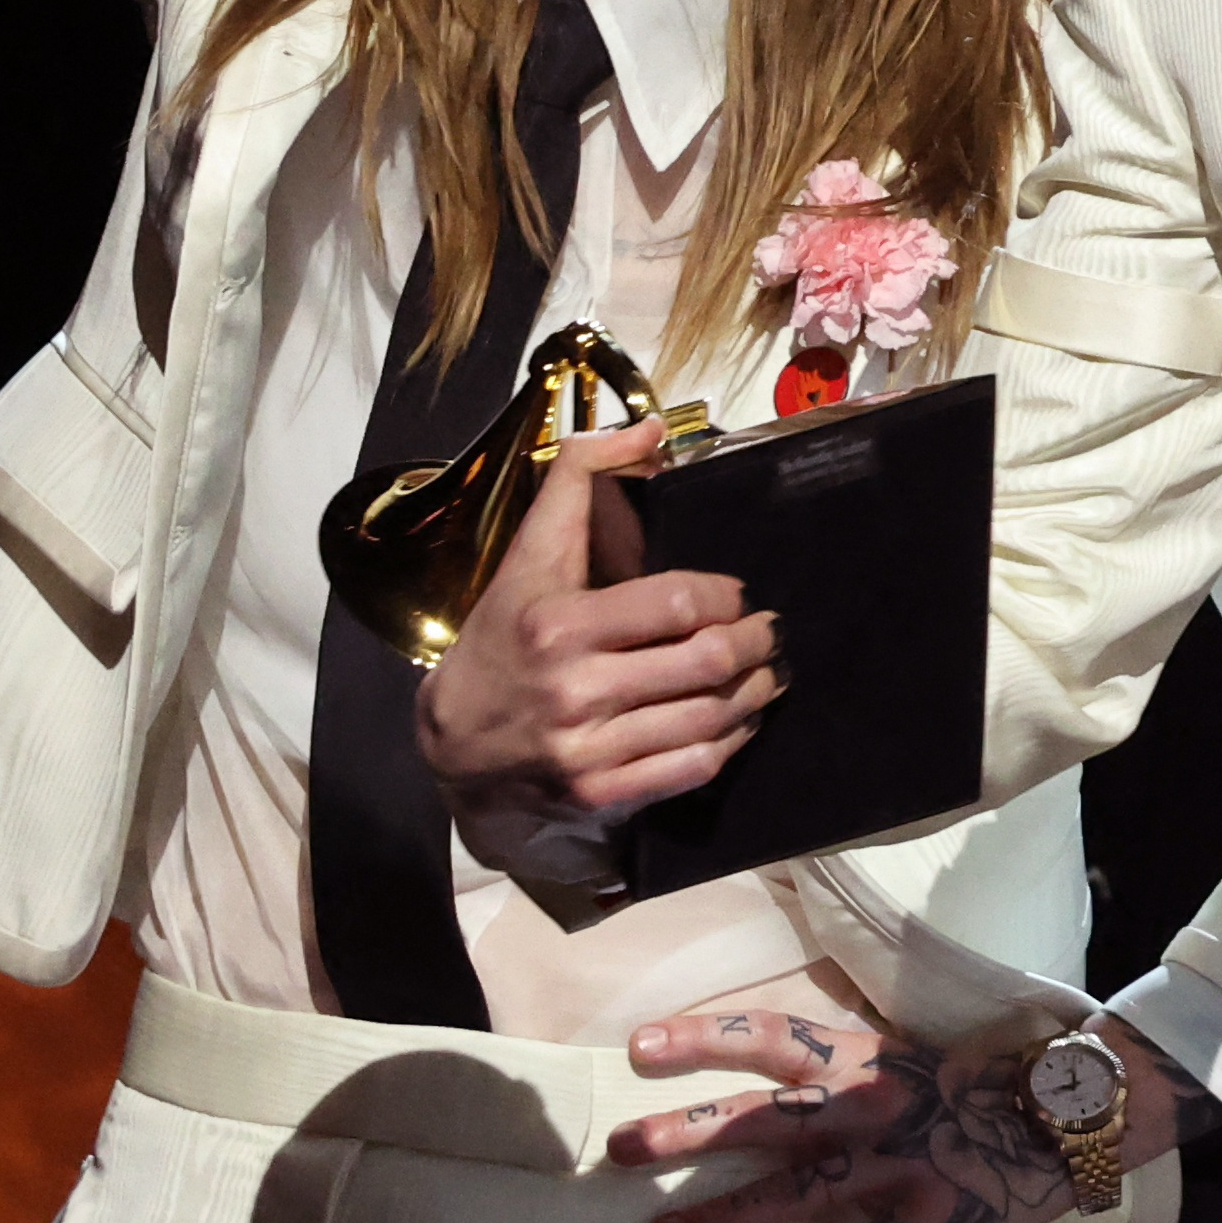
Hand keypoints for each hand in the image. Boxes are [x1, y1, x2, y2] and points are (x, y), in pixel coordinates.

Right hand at [410, 423, 779, 887]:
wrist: (451, 744)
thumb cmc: (503, 638)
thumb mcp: (528, 556)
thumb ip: (579, 480)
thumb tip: (653, 428)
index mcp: (558, 624)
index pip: (675, 602)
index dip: (722, 595)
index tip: (736, 593)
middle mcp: (574, 690)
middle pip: (705, 661)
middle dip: (755, 642)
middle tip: (769, 631)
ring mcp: (589, 750)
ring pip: (709, 716)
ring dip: (756, 691)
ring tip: (768, 672)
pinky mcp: (601, 794)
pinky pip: (692, 767)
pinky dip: (732, 740)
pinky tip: (741, 720)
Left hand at [608, 1004, 1191, 1222]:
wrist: (1069, 1119)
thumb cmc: (976, 1087)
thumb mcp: (905, 1059)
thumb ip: (840, 1071)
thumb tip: (762, 1077)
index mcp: (863, 1057)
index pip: (770, 1036)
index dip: (704, 1038)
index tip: (639, 1046)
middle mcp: (870, 1106)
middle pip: (764, 1119)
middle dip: (689, 1134)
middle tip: (620, 1150)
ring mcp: (897, 1165)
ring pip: (795, 1194)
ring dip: (723, 1221)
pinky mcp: (925, 1219)